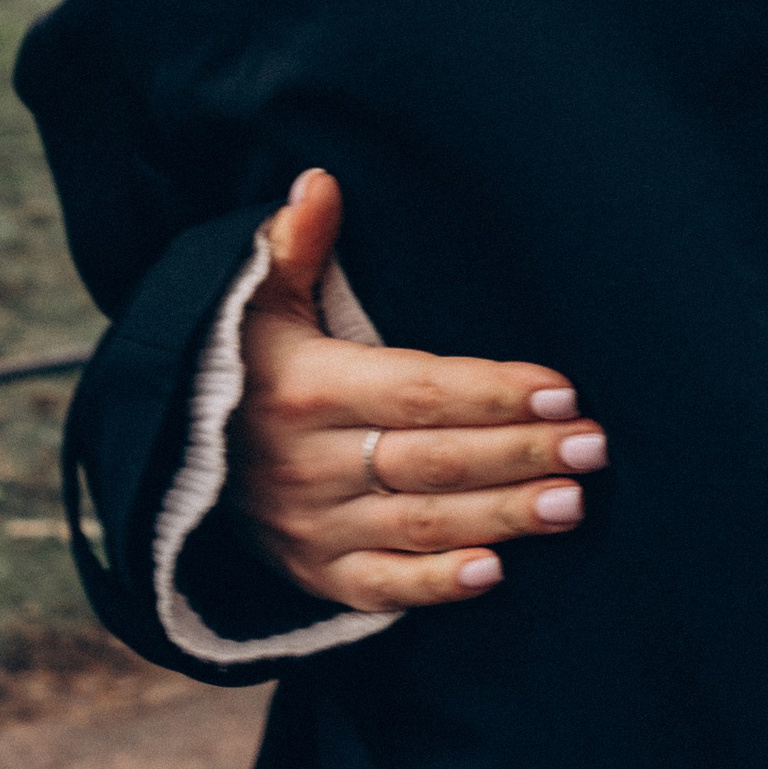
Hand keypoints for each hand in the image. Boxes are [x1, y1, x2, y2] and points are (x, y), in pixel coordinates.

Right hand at [226, 169, 605, 614]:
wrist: (173, 456)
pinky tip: (497, 573)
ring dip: (503, 516)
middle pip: (435, 461)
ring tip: (574, 503)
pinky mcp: (315, 576)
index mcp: (306, 391)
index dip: (491, 391)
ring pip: (422, 525)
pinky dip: (436, 586)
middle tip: (594, 446)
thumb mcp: (258, 298)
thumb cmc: (242, 363)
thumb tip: (319, 180)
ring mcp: (312, 528)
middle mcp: (309, 466)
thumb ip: (294, 244)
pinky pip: (382, 588)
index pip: (416, 390)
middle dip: (520, 452)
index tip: (562, 389)